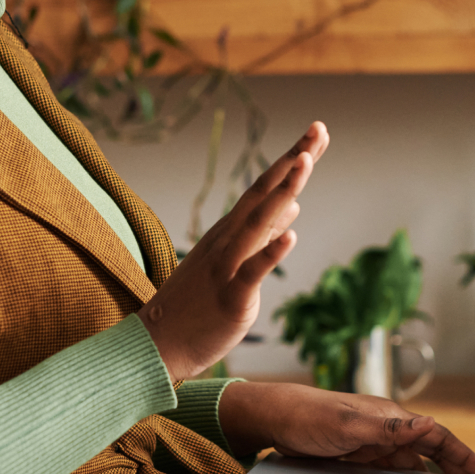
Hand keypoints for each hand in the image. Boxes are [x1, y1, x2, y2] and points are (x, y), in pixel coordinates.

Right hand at [141, 122, 328, 380]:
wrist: (156, 346)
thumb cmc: (197, 306)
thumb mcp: (235, 263)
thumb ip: (265, 234)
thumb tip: (295, 206)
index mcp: (231, 232)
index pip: (265, 188)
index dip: (291, 160)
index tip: (317, 133)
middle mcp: (228, 241)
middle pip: (263, 193)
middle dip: (292, 160)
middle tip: (317, 127)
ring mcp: (226, 266)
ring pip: (257, 223)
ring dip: (282, 191)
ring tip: (305, 161)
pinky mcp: (230, 297)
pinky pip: (252, 272)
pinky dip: (270, 252)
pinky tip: (292, 236)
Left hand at [217, 382, 474, 473]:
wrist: (276, 420)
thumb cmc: (310, 415)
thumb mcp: (350, 424)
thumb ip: (389, 428)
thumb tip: (428, 422)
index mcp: (389, 417)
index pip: (434, 436)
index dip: (460, 453)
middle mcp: (386, 430)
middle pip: (429, 451)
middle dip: (453, 466)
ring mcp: (373, 444)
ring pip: (411, 463)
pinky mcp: (359, 457)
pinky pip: (391, 471)